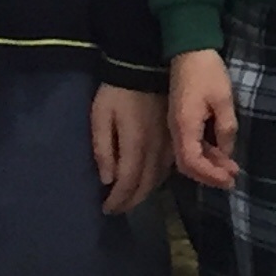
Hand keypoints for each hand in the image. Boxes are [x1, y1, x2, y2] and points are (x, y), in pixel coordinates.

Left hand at [88, 83, 171, 214]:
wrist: (144, 66)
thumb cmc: (116, 92)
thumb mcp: (100, 117)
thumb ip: (103, 149)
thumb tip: (108, 179)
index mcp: (137, 144)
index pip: (128, 182)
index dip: (118, 200)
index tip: (106, 209)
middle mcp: (157, 148)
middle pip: (147, 184)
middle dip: (131, 201)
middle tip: (117, 209)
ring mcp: (169, 142)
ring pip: (160, 177)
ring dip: (146, 192)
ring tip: (131, 200)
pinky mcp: (175, 136)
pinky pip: (169, 165)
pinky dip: (158, 179)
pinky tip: (150, 181)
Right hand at [168, 49, 238, 188]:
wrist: (189, 51)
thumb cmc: (207, 72)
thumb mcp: (223, 99)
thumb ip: (225, 128)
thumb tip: (226, 153)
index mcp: (184, 126)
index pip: (192, 161)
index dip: (210, 174)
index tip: (230, 179)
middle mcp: (176, 130)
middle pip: (188, 164)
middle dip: (209, 175)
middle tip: (232, 180)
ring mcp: (177, 126)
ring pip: (189, 156)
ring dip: (209, 165)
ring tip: (231, 170)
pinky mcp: (181, 121)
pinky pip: (190, 145)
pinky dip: (205, 153)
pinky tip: (222, 155)